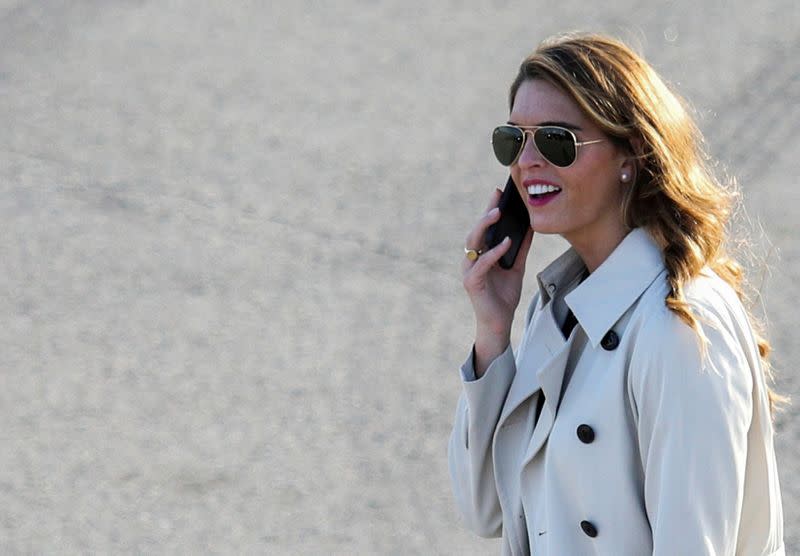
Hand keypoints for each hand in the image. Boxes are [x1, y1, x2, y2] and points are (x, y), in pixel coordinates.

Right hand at [462, 188, 533, 375]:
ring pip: (473, 242)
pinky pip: (481, 263)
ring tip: (498, 214)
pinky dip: (493, 252)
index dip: (490, 209)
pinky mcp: (471, 282)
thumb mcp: (516, 266)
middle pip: (476, 230)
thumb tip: (531, 226)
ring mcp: (469, 269)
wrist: (499, 323)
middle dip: (486, 212)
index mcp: (480, 253)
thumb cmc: (504, 295)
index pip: (484, 227)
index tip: (499, 192)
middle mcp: (471, 258)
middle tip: (498, 197)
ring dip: (485, 227)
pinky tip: (506, 242)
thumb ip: (521, 247)